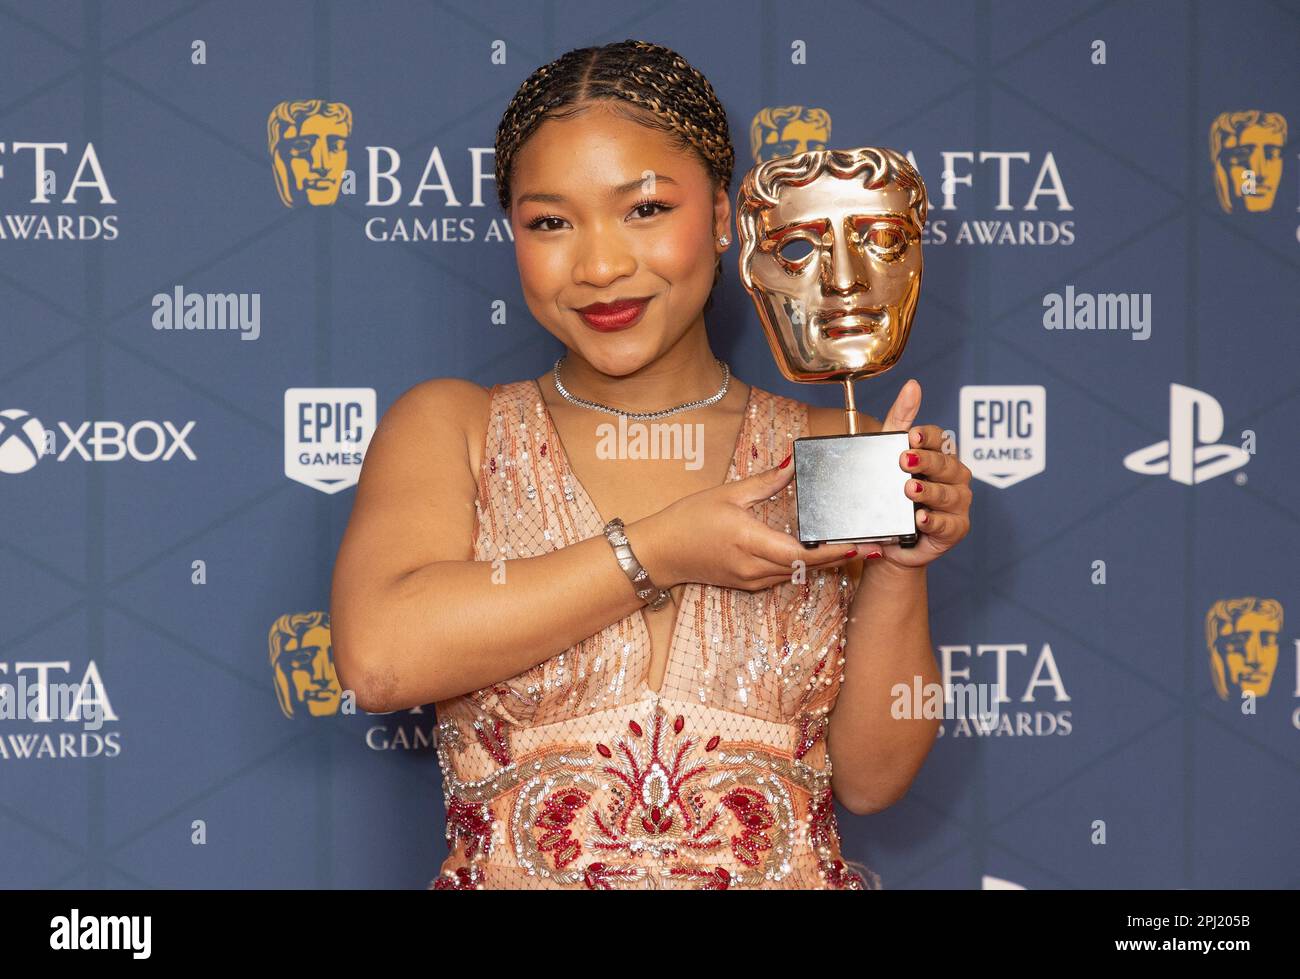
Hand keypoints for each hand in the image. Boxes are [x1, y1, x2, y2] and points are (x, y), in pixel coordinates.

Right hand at [631, 460, 859, 591]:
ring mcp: (751, 579)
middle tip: (872, 545)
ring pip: (797, 574)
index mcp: (749, 541)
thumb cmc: (688, 520)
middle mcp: (753, 566)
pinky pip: (783, 576)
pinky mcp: (748, 584)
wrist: (660, 553)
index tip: (857, 544)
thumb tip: (792, 463)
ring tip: (853, 548)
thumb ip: (765, 481)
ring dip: (824, 563)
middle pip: (806, 567)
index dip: (831, 552)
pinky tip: (819, 555)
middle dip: (839, 557)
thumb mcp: (727, 493)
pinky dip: (803, 566)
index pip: (800, 553)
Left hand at [867, 378, 971, 569]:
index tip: (909, 436)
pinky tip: (922, 518)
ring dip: (929, 492)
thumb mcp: (887, 454)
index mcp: (939, 455)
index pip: (938, 439)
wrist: (888, 540)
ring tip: (909, 490)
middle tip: (904, 461)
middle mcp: (954, 476)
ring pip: (947, 494)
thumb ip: (900, 420)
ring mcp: (958, 503)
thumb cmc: (891, 494)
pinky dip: (935, 521)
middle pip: (944, 464)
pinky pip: (948, 524)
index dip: (926, 437)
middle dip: (925, 462)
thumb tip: (913, 384)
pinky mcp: (956, 529)